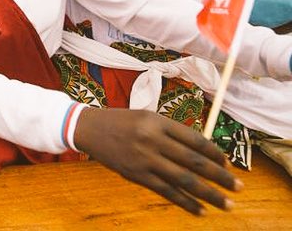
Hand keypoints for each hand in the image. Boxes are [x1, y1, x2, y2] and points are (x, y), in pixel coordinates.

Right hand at [74, 108, 239, 214]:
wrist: (88, 128)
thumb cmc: (121, 121)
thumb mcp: (146, 117)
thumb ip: (170, 132)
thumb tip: (201, 151)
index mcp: (158, 122)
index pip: (196, 140)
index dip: (215, 153)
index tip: (228, 164)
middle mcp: (153, 140)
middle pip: (195, 161)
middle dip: (221, 176)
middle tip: (239, 187)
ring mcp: (145, 159)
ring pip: (184, 179)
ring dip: (209, 194)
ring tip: (226, 204)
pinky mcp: (137, 175)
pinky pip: (166, 191)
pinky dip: (185, 202)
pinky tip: (200, 209)